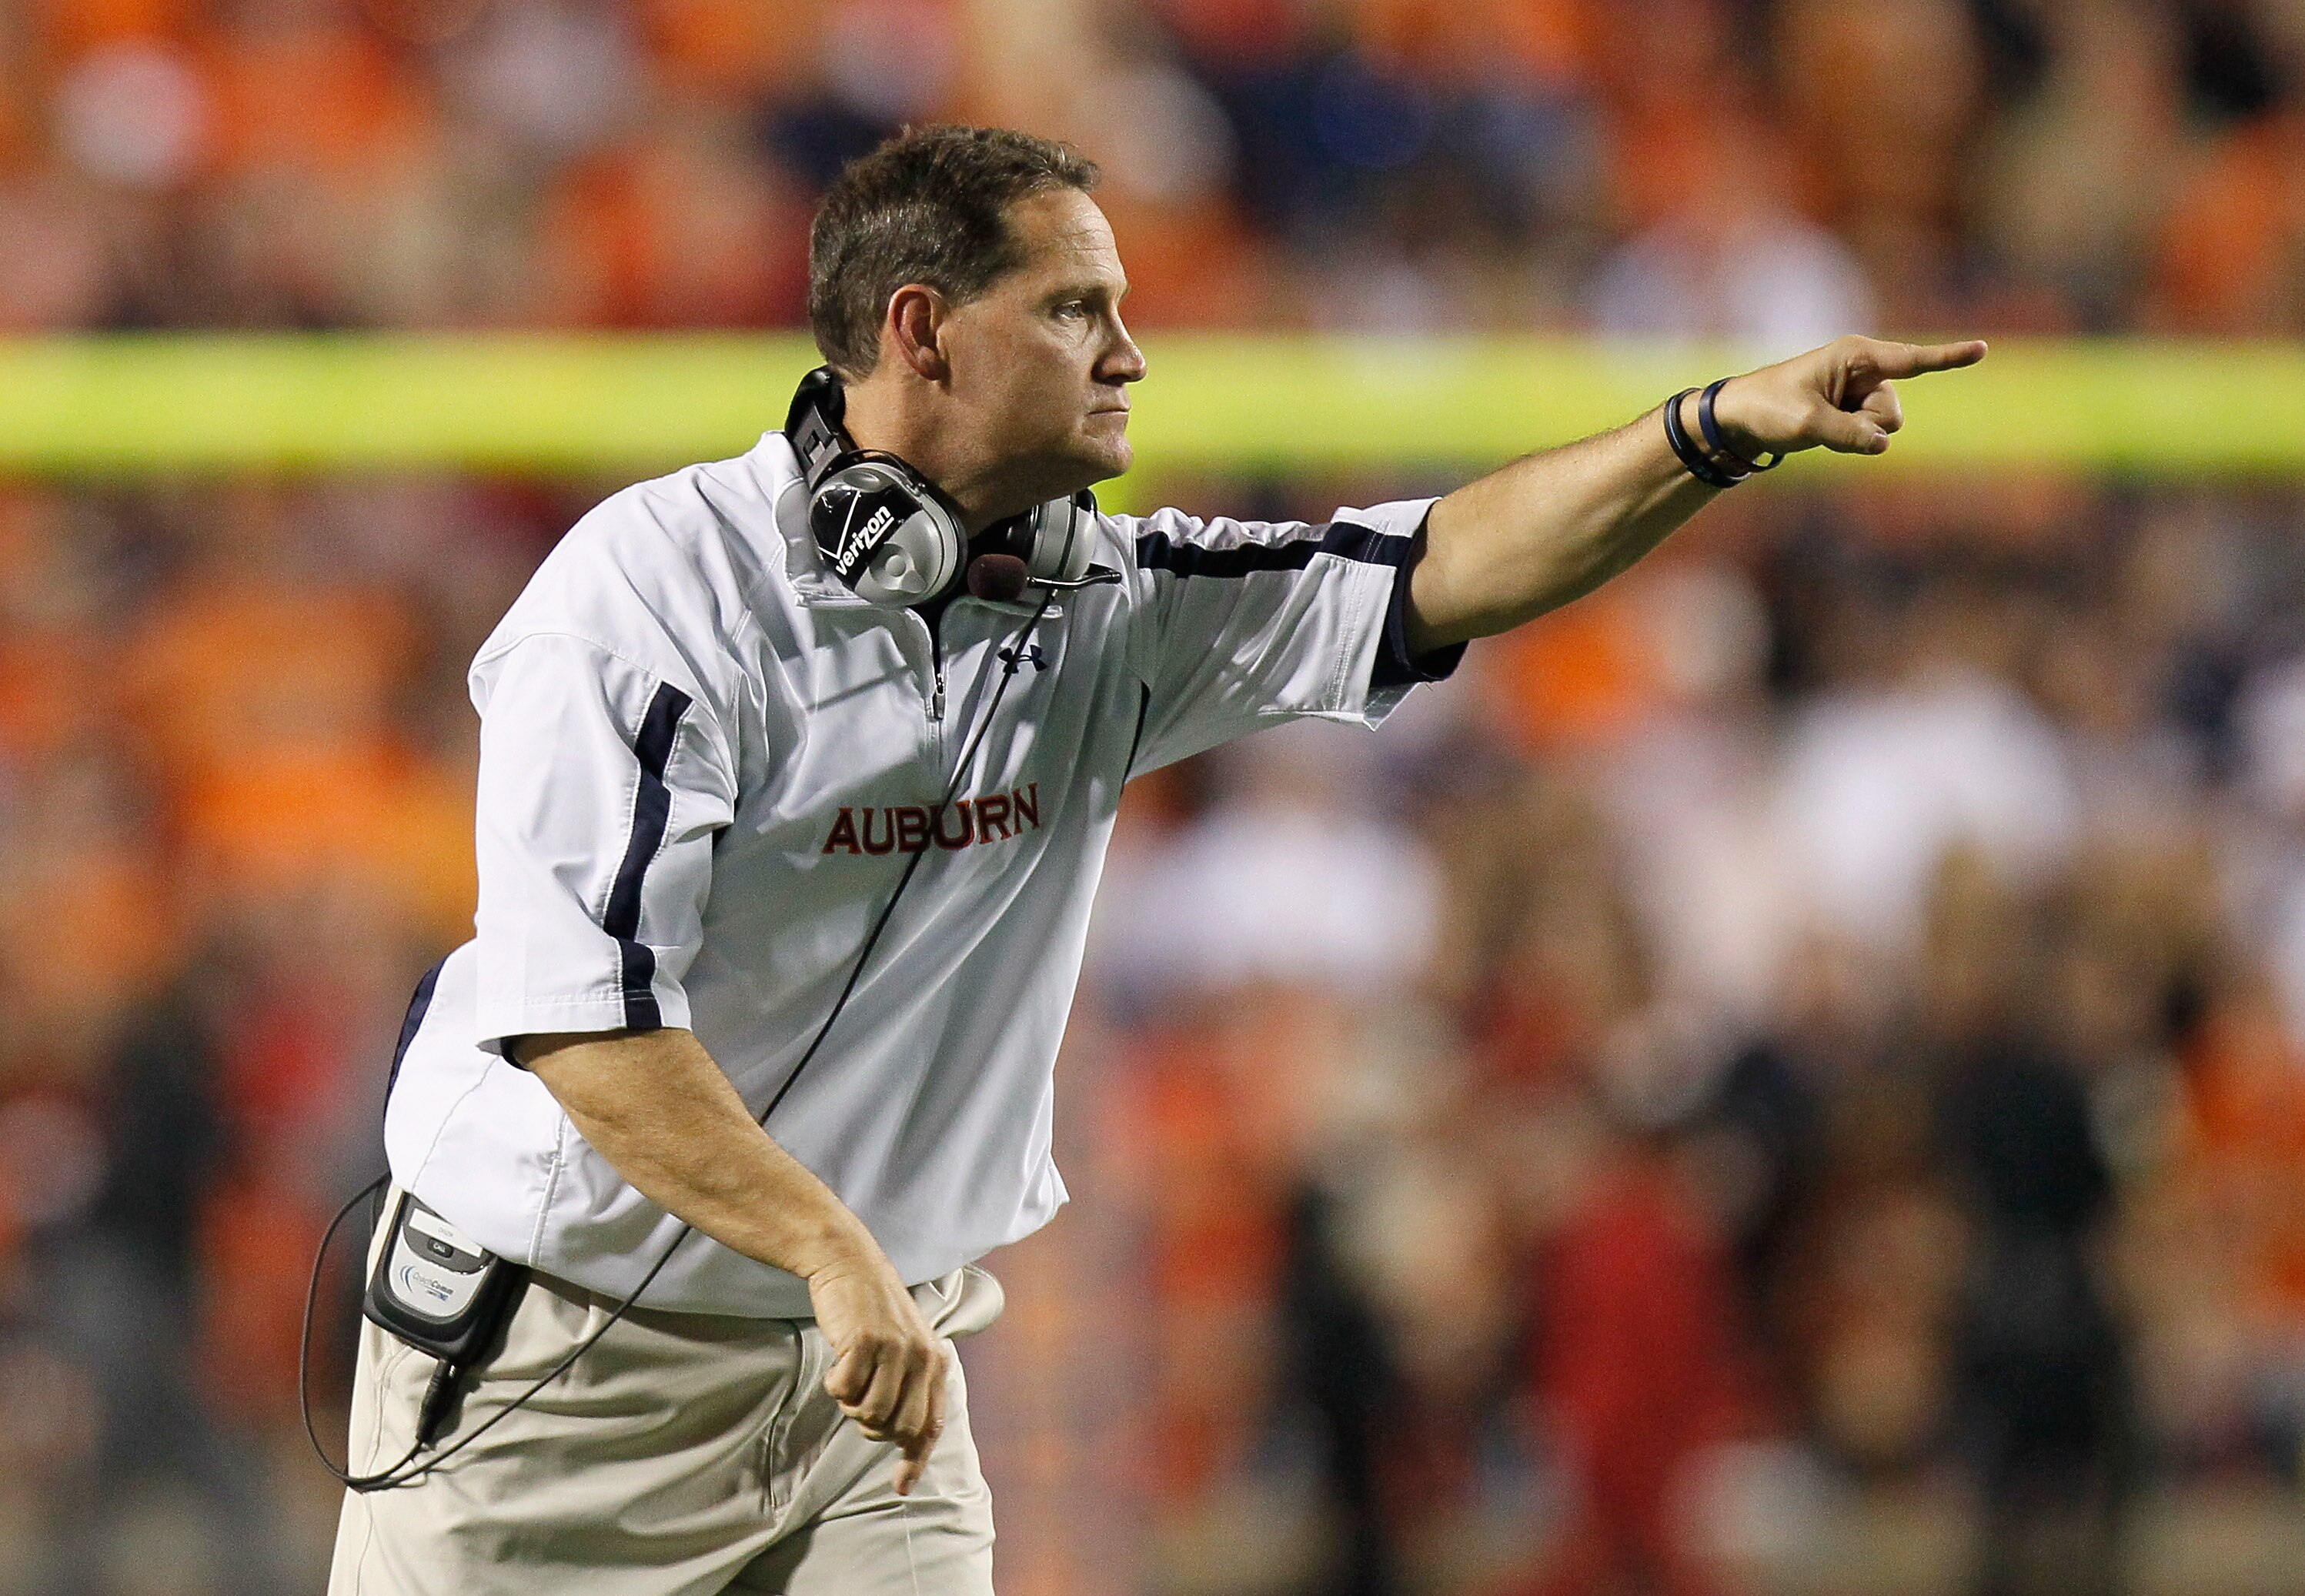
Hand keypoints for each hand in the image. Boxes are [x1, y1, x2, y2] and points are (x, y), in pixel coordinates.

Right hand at [808, 1248, 948, 1494]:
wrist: (849, 1263)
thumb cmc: (871, 1313)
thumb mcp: (903, 1347)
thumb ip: (910, 1387)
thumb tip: (905, 1442)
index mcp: (936, 1361)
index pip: (931, 1425)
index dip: (915, 1460)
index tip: (900, 1488)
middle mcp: (922, 1357)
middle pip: (898, 1428)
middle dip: (872, 1427)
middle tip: (858, 1402)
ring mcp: (896, 1350)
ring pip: (870, 1414)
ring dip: (851, 1405)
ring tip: (849, 1378)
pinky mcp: (866, 1342)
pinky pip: (844, 1391)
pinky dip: (835, 1385)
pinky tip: (838, 1363)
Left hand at [1706, 335, 1987, 460]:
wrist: (1739, 419)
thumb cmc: (1768, 409)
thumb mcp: (1805, 423)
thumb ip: (1847, 434)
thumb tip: (1883, 445)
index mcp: (1856, 356)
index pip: (1910, 359)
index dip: (1948, 357)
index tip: (1983, 348)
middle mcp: (1865, 369)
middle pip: (1894, 412)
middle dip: (1867, 426)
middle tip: (1824, 421)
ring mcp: (1862, 391)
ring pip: (1886, 427)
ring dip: (1857, 435)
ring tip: (1820, 424)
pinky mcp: (1855, 410)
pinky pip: (1871, 435)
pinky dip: (1852, 440)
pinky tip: (1824, 429)